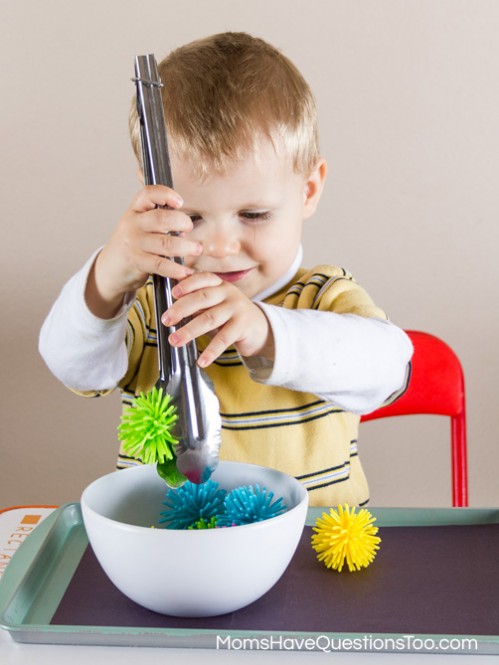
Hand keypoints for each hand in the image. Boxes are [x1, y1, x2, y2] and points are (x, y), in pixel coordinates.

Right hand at [86, 186, 201, 317]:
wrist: (111, 267)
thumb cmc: (133, 244)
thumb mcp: (140, 225)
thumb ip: (159, 218)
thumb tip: (186, 221)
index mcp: (135, 210)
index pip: (148, 194)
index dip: (165, 194)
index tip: (180, 202)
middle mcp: (133, 224)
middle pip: (161, 218)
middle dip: (182, 222)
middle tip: (191, 228)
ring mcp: (134, 244)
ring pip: (165, 243)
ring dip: (185, 247)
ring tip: (197, 249)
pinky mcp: (137, 262)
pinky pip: (160, 264)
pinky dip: (176, 269)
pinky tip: (186, 271)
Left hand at [161, 272, 273, 367]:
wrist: (259, 327)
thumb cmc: (229, 315)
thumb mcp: (216, 302)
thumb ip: (197, 301)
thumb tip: (171, 309)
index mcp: (219, 284)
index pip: (202, 279)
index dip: (187, 284)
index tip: (173, 293)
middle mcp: (229, 293)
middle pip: (202, 298)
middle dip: (181, 309)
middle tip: (165, 320)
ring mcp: (237, 309)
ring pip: (210, 318)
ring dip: (189, 331)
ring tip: (174, 341)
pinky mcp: (243, 326)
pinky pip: (224, 339)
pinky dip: (211, 351)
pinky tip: (201, 361)